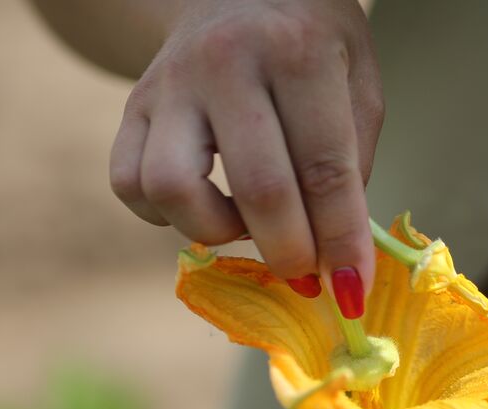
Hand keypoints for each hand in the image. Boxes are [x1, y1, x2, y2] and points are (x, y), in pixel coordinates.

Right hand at [110, 0, 382, 295]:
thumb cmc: (309, 40)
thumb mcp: (357, 81)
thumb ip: (352, 162)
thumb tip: (337, 255)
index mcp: (296, 50)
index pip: (325, 169)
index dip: (341, 241)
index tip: (352, 290)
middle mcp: (226, 61)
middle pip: (259, 189)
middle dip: (290, 253)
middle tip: (306, 274)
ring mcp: (170, 84)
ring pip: (173, 190)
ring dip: (217, 230)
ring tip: (246, 222)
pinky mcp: (133, 106)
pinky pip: (131, 185)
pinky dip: (166, 216)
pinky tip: (205, 204)